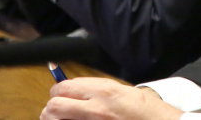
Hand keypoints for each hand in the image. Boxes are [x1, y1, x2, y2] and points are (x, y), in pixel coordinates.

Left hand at [41, 78, 182, 119]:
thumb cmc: (148, 113)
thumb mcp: (124, 92)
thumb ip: (98, 90)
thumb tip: (74, 90)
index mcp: (104, 91)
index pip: (63, 87)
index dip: (59, 91)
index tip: (61, 95)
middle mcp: (95, 109)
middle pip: (54, 106)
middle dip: (52, 108)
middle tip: (57, 111)